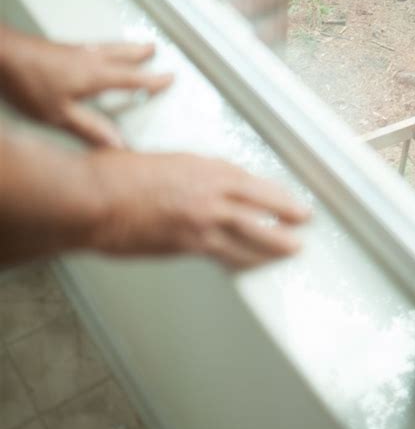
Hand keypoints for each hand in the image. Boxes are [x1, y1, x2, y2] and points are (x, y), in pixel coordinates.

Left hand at [0, 26, 172, 146]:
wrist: (0, 55)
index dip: (153, 80)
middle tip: (154, 50)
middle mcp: (88, 59)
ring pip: (107, 47)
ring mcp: (73, 51)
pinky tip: (95, 50)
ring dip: (123, 47)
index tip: (169, 78)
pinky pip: (91, 46)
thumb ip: (90, 129)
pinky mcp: (59, 48)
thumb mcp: (60, 115)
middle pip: (122, 54)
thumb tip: (117, 143)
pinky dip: (102, 47)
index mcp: (95, 76)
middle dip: (140, 54)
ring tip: (133, 45)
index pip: (132, 78)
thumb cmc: (27, 82)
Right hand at [89, 151, 310, 267]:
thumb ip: (182, 174)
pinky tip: (251, 266)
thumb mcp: (157, 162)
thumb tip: (190, 184)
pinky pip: (224, 256)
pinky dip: (241, 261)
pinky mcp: (188, 245)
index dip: (270, 190)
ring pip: (251, 234)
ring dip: (275, 243)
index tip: (282, 196)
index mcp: (202, 166)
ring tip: (293, 248)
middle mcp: (208, 192)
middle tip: (304, 219)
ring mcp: (202, 220)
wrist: (95, 198)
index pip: (247, 180)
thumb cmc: (114, 175)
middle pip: (260, 204)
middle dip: (286, 214)